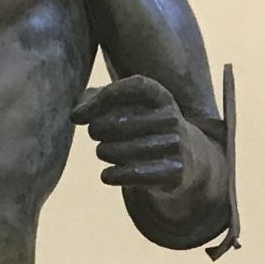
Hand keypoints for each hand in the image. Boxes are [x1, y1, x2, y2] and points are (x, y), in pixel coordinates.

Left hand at [71, 74, 186, 188]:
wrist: (187, 161)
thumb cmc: (144, 128)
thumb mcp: (128, 107)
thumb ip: (96, 100)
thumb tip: (77, 115)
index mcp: (161, 96)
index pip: (132, 88)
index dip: (102, 100)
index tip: (77, 116)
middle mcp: (172, 119)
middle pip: (120, 123)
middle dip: (98, 129)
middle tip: (94, 133)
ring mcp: (176, 146)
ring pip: (123, 151)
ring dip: (105, 151)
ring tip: (104, 151)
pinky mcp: (174, 173)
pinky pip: (133, 174)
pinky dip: (113, 175)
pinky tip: (107, 174)